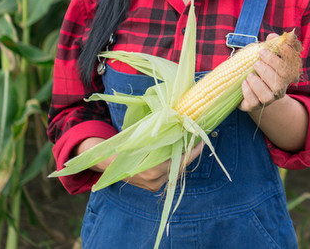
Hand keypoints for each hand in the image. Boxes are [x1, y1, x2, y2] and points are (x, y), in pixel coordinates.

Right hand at [76, 138, 203, 191]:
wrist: (107, 163)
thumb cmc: (124, 147)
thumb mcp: (140, 139)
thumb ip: (156, 137)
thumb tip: (176, 122)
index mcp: (150, 170)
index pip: (178, 162)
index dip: (191, 153)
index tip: (201, 143)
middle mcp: (153, 180)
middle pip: (179, 168)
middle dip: (189, 155)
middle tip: (198, 141)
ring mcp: (153, 185)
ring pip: (174, 172)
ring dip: (182, 159)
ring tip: (190, 145)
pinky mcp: (153, 187)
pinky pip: (168, 175)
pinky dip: (174, 164)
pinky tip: (179, 154)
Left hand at [238, 32, 301, 113]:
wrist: (250, 93)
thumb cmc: (259, 71)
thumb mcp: (265, 57)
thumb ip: (270, 46)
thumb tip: (272, 36)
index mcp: (285, 75)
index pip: (290, 65)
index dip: (283, 56)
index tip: (269, 48)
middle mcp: (280, 88)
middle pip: (280, 80)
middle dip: (268, 68)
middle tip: (257, 61)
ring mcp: (268, 99)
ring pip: (268, 94)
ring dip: (258, 82)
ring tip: (250, 74)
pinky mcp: (255, 106)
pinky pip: (253, 101)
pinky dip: (248, 91)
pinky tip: (244, 83)